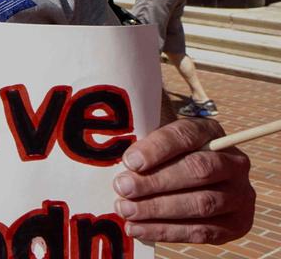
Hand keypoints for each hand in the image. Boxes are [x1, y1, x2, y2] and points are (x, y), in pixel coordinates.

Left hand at [113, 119, 254, 243]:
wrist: (194, 184)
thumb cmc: (165, 158)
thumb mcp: (157, 143)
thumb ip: (143, 145)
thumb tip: (122, 162)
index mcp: (210, 132)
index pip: (186, 135)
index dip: (158, 148)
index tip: (130, 161)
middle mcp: (234, 162)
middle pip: (198, 169)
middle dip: (156, 181)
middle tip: (123, 188)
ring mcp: (240, 194)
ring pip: (202, 203)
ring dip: (159, 209)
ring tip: (125, 210)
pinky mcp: (237, 224)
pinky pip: (202, 231)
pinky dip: (166, 231)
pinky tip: (137, 228)